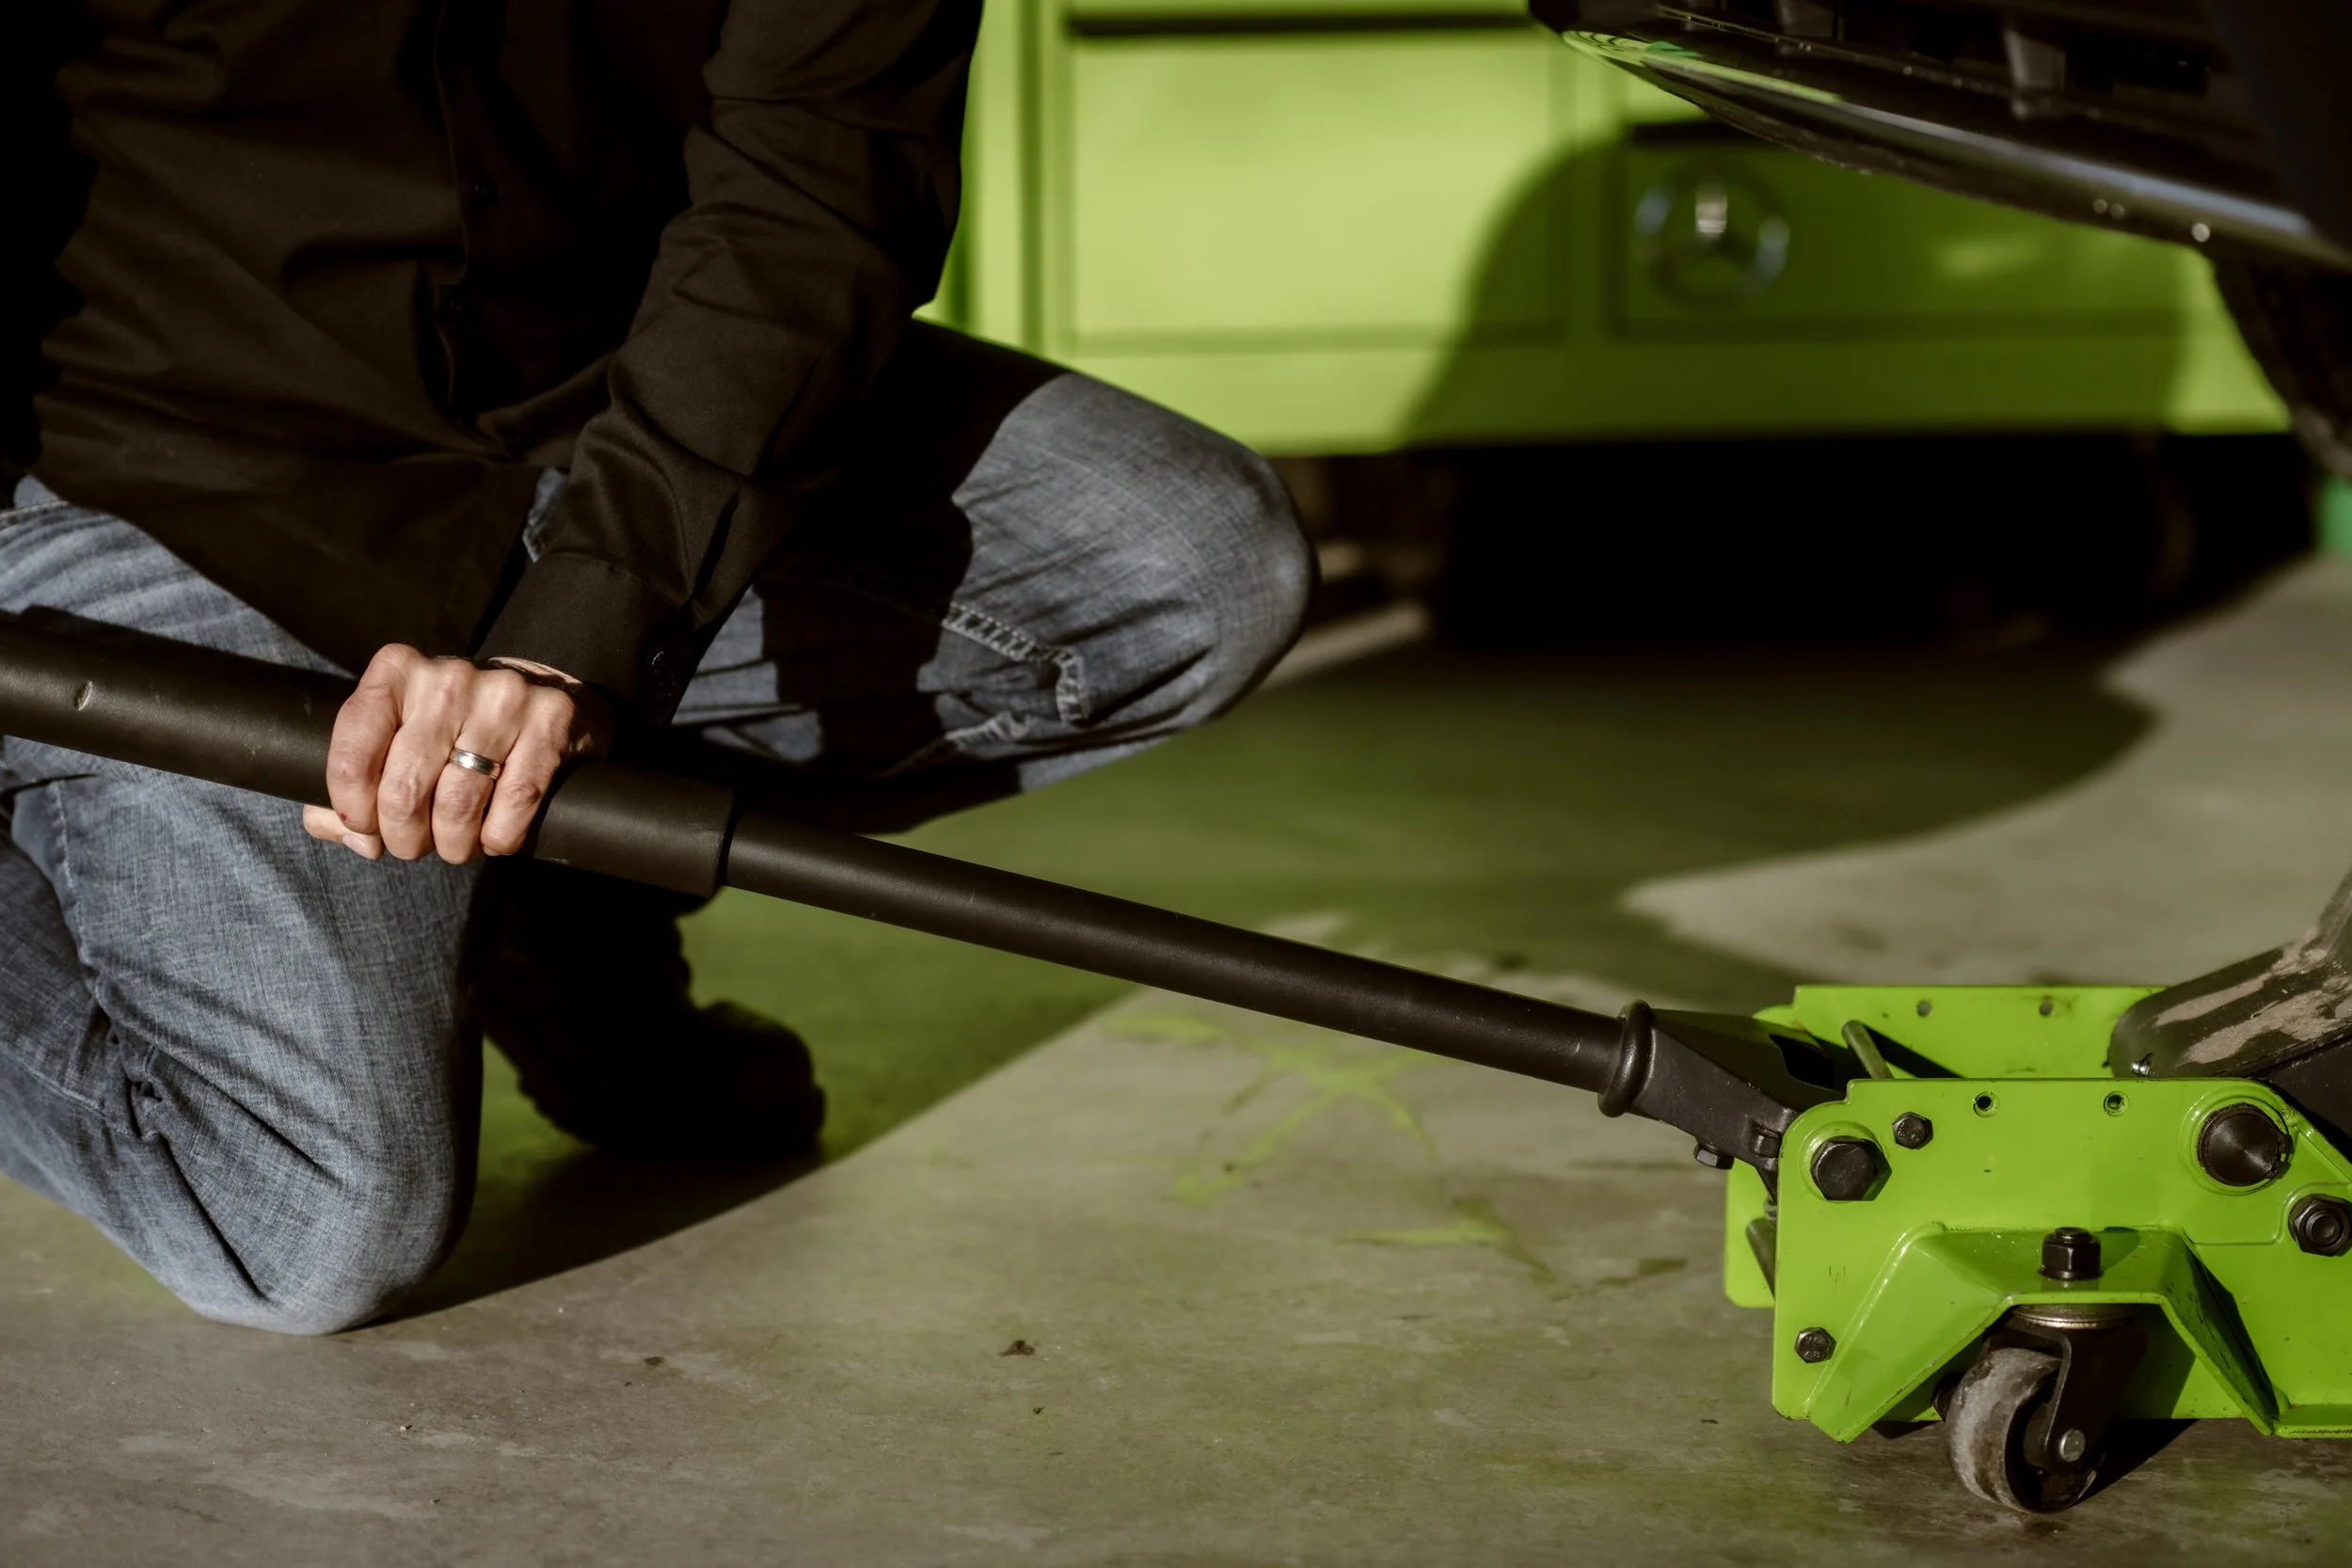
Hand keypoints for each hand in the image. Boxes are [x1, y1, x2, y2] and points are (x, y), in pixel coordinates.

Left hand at [303, 645, 612, 864]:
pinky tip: (496, 835)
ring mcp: (503, 696)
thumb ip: (355, 783)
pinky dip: (500, 838)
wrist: (540, 692)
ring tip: (457, 844)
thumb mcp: (395, 737)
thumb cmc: (453, 726)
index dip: (354, 810)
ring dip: (454, 845)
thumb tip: (353, 836)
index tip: (367, 827)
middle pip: (404, 791)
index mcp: (395, 672)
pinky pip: (514, 803)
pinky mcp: (550, 718)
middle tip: (415, 844)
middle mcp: (447, 678)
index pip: (351, 759)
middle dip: (405, 838)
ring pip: (458, 805)